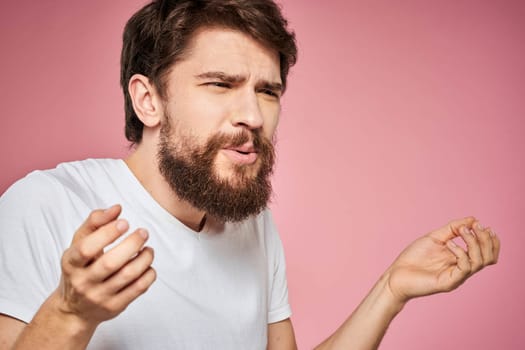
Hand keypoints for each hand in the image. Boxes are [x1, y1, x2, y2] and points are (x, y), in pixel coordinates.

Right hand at [54, 204, 155, 326]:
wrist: (74, 309)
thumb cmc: (79, 269)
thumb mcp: (78, 244)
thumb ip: (95, 222)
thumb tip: (116, 208)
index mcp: (71, 263)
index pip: (86, 248)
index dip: (107, 233)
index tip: (124, 222)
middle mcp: (83, 282)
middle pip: (110, 263)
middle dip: (132, 244)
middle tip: (143, 232)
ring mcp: (99, 296)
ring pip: (128, 275)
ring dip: (144, 258)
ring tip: (148, 249)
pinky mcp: (115, 306)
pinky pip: (138, 289)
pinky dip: (149, 273)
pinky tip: (148, 265)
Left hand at [386, 217, 499, 303]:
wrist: (396, 275)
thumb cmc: (414, 257)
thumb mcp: (435, 237)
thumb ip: (453, 229)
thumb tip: (473, 219)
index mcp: (461, 259)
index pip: (487, 253)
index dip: (490, 239)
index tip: (482, 224)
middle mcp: (462, 269)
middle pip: (489, 258)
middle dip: (485, 240)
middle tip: (475, 226)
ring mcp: (456, 277)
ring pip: (479, 262)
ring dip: (474, 243)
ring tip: (462, 231)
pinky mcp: (448, 283)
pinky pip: (464, 268)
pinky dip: (460, 253)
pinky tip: (450, 244)